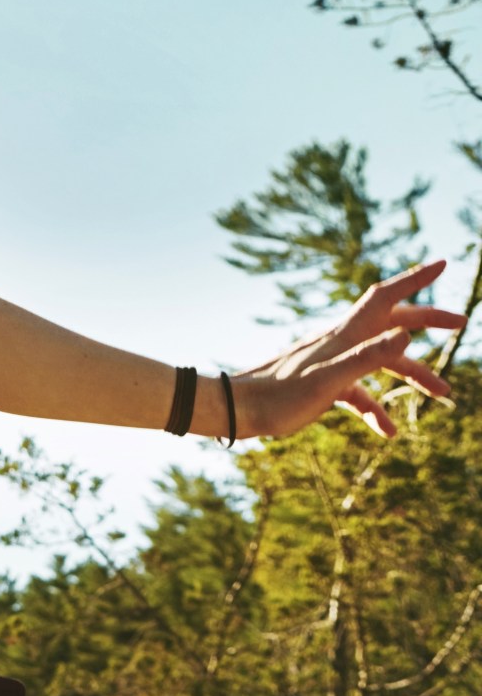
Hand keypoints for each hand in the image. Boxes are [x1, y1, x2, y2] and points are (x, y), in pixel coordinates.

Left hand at [235, 259, 465, 439]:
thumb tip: (405, 333)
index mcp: (345, 334)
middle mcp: (342, 343)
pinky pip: (360, 394)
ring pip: (383, 362)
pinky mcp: (325, 385)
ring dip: (415, 375)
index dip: (415, 279)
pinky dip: (376, 409)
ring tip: (445, 395)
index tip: (443, 263)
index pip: (385, 297)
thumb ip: (367, 357)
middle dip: (428, 321)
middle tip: (462, 321)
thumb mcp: (328, 380)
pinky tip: (388, 431)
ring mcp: (334, 363)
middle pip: (392, 324)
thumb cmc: (278, 396)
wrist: (237, 410)